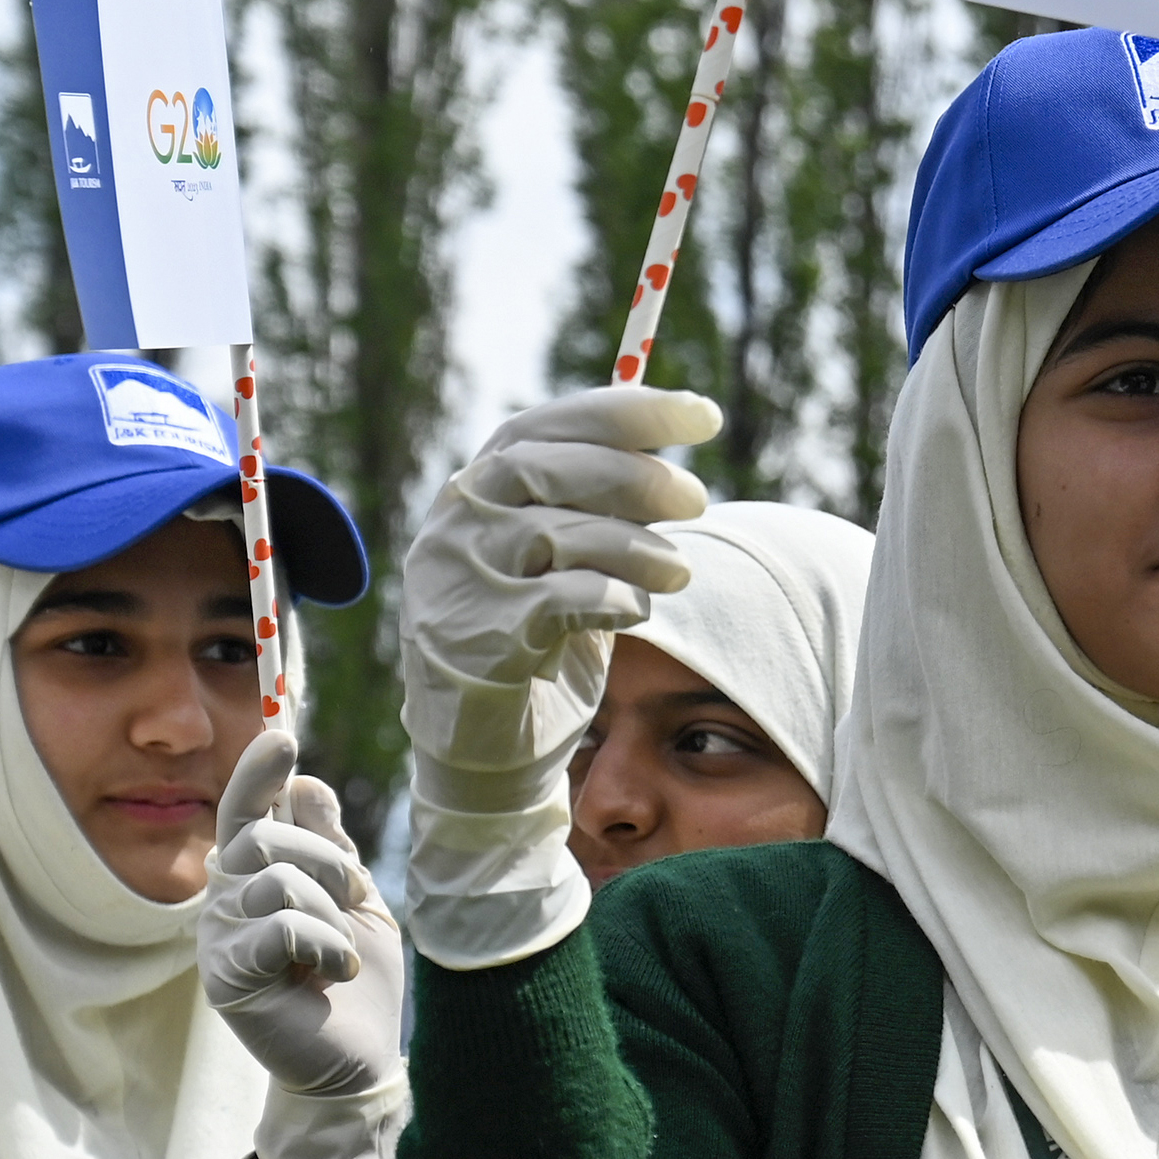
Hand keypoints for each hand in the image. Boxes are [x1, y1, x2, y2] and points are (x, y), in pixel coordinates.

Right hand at [201, 732, 408, 1158]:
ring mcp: (219, 939)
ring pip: (278, 880)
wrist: (360, 1054)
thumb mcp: (353, 900)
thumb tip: (304, 782)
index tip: (280, 737)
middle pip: (268, 838)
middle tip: (352, 905)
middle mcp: (225, 901)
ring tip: (337, 952)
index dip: (258, 774)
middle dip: (330, 863)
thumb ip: (327, 845)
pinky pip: (282, 927)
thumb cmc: (353, 978)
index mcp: (254, 878)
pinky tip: (330, 974)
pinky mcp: (227, 977)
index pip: (245, 813)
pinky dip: (325, 945)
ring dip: (332, 912)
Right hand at [401, 384, 714, 972]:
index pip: (546, 426)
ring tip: (679, 570)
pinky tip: (635, 611)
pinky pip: (557, 602)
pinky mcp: (476, 642)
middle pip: (546, 468)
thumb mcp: (568, 558)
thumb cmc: (539, 639)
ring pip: (554, 532)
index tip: (705, 416)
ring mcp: (456, 584)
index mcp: (476, 492)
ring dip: (635, 546)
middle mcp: (453, 527)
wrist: (488, 746)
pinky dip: (612, 599)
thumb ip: (597, 502)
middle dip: (635, 477)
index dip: (627, 412)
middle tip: (698, 500)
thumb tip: (666, 436)